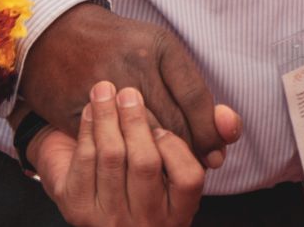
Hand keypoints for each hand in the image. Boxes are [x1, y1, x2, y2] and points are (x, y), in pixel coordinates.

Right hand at [23, 2, 240, 166]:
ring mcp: (104, 86)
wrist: (57, 33)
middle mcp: (134, 63)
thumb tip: (226, 134)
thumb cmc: (120, 46)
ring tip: (170, 168)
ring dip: (162, 160)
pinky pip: (112, 145)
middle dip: (190, 151)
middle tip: (196, 166)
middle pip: (174, 124)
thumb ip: (192, 90)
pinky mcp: (79, 109)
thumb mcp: (160, 52)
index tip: (215, 150)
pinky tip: (136, 164)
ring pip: (145, 138)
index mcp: (160, 45)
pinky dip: (128, 159)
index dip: (210, 132)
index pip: (196, 99)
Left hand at [29, 82, 205, 226]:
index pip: (188, 178)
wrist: (91, 190)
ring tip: (105, 90)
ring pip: (112, 158)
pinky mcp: (78, 209)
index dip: (175, 144)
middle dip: (136, 121)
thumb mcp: (180, 156)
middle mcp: (147, 221)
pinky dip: (87, 131)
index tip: (162, 120)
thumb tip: (226, 115)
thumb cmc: (142, 164)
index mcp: (178, 210)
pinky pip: (84, 164)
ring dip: (108, 118)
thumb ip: (209, 129)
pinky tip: (89, 112)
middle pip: (145, 164)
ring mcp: (110, 219)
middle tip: (129, 91)